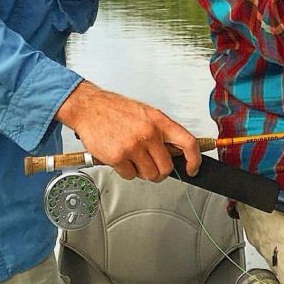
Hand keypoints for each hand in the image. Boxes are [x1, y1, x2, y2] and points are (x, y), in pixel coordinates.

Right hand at [56, 80, 199, 180]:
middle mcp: (148, 133)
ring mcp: (133, 146)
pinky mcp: (118, 157)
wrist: (89, 108)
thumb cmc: (115, 109)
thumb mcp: (145, 114)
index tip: (192, 168)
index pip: (188, 143)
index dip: (194, 159)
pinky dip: (126, 171)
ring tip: (133, 158)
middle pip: (166, 168)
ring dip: (142, 172)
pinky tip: (120, 158)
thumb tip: (175, 151)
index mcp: (159, 121)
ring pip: (149, 175)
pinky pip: (130, 176)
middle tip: (151, 166)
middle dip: (160, 172)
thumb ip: (161, 131)